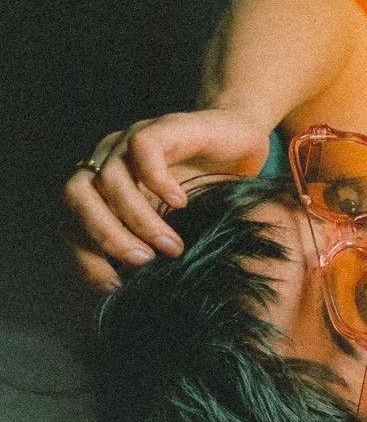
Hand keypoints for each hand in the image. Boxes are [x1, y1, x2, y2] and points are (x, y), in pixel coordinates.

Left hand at [64, 108, 272, 290]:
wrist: (241, 139)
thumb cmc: (211, 187)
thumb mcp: (178, 226)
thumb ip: (152, 247)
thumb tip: (144, 294)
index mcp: (102, 191)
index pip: (71, 224)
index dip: (86, 258)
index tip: (115, 286)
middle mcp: (108, 163)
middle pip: (76, 197)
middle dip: (105, 236)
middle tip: (143, 263)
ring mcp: (131, 142)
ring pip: (110, 179)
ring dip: (139, 219)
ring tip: (172, 246)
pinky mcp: (161, 127)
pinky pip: (143, 149)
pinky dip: (157, 181)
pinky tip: (180, 203)